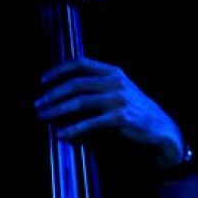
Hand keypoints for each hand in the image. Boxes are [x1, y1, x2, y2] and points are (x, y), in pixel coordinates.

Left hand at [35, 57, 183, 166]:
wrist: (159, 127)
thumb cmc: (136, 110)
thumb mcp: (120, 89)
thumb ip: (99, 85)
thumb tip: (66, 90)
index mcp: (114, 72)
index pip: (81, 63)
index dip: (59, 70)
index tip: (43, 80)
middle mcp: (115, 82)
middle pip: (76, 83)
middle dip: (53, 94)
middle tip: (38, 104)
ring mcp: (118, 99)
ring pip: (79, 102)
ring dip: (57, 110)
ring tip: (43, 117)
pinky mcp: (119, 118)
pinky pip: (89, 123)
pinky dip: (72, 129)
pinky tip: (62, 134)